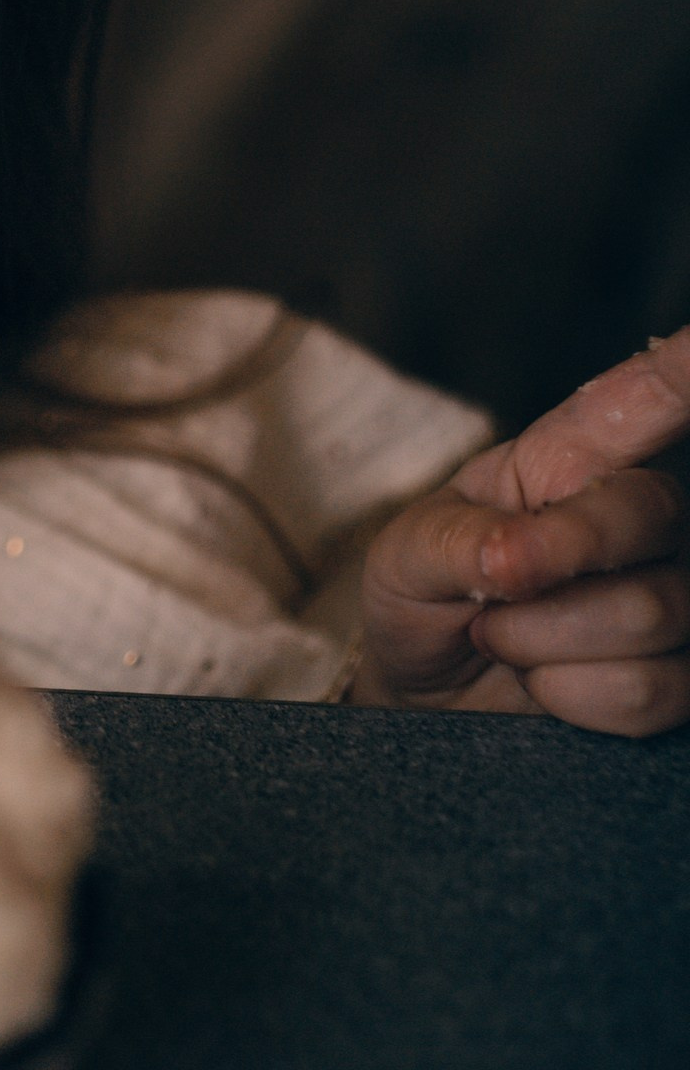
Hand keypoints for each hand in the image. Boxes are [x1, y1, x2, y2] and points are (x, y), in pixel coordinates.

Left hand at [359, 326, 689, 734]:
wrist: (429, 692)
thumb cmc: (423, 598)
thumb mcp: (408, 556)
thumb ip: (457, 544)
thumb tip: (518, 558)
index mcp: (571, 461)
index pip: (645, 399)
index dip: (683, 371)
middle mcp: (639, 516)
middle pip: (644, 522)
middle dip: (544, 575)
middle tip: (485, 598)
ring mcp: (673, 590)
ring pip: (649, 615)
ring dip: (545, 646)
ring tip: (508, 640)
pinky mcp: (686, 670)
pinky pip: (654, 689)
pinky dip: (574, 698)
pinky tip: (547, 684)